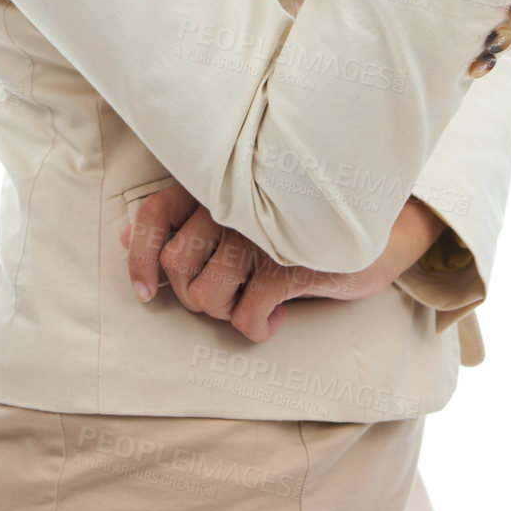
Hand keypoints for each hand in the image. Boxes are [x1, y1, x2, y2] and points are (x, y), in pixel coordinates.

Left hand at [119, 184, 445, 343]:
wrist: (383, 223)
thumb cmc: (302, 217)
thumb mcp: (242, 210)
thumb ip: (187, 218)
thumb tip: (127, 236)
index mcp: (216, 184)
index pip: (153, 214)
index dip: (140, 258)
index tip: (146, 292)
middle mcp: (233, 202)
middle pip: (177, 266)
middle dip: (195, 296)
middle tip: (228, 295)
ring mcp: (260, 232)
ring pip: (206, 296)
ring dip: (227, 311)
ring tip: (254, 300)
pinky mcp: (290, 263)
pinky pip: (246, 316)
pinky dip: (256, 327)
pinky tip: (277, 315)